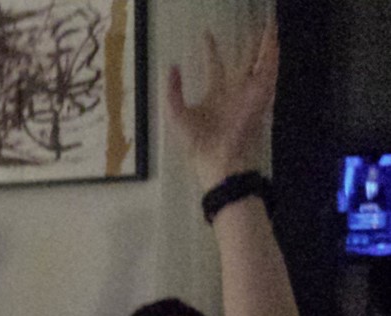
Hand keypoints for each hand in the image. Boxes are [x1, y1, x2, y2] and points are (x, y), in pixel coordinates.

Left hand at [166, 20, 277, 189]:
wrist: (217, 158)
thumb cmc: (197, 142)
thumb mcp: (176, 113)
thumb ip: (173, 90)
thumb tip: (172, 66)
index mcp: (215, 95)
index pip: (214, 66)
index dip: (210, 51)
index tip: (208, 35)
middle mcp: (234, 91)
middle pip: (242, 60)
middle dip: (246, 42)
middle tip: (251, 24)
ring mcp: (249, 92)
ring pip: (259, 61)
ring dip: (265, 43)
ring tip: (269, 24)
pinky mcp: (261, 95)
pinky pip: (269, 70)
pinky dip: (272, 55)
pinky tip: (275, 40)